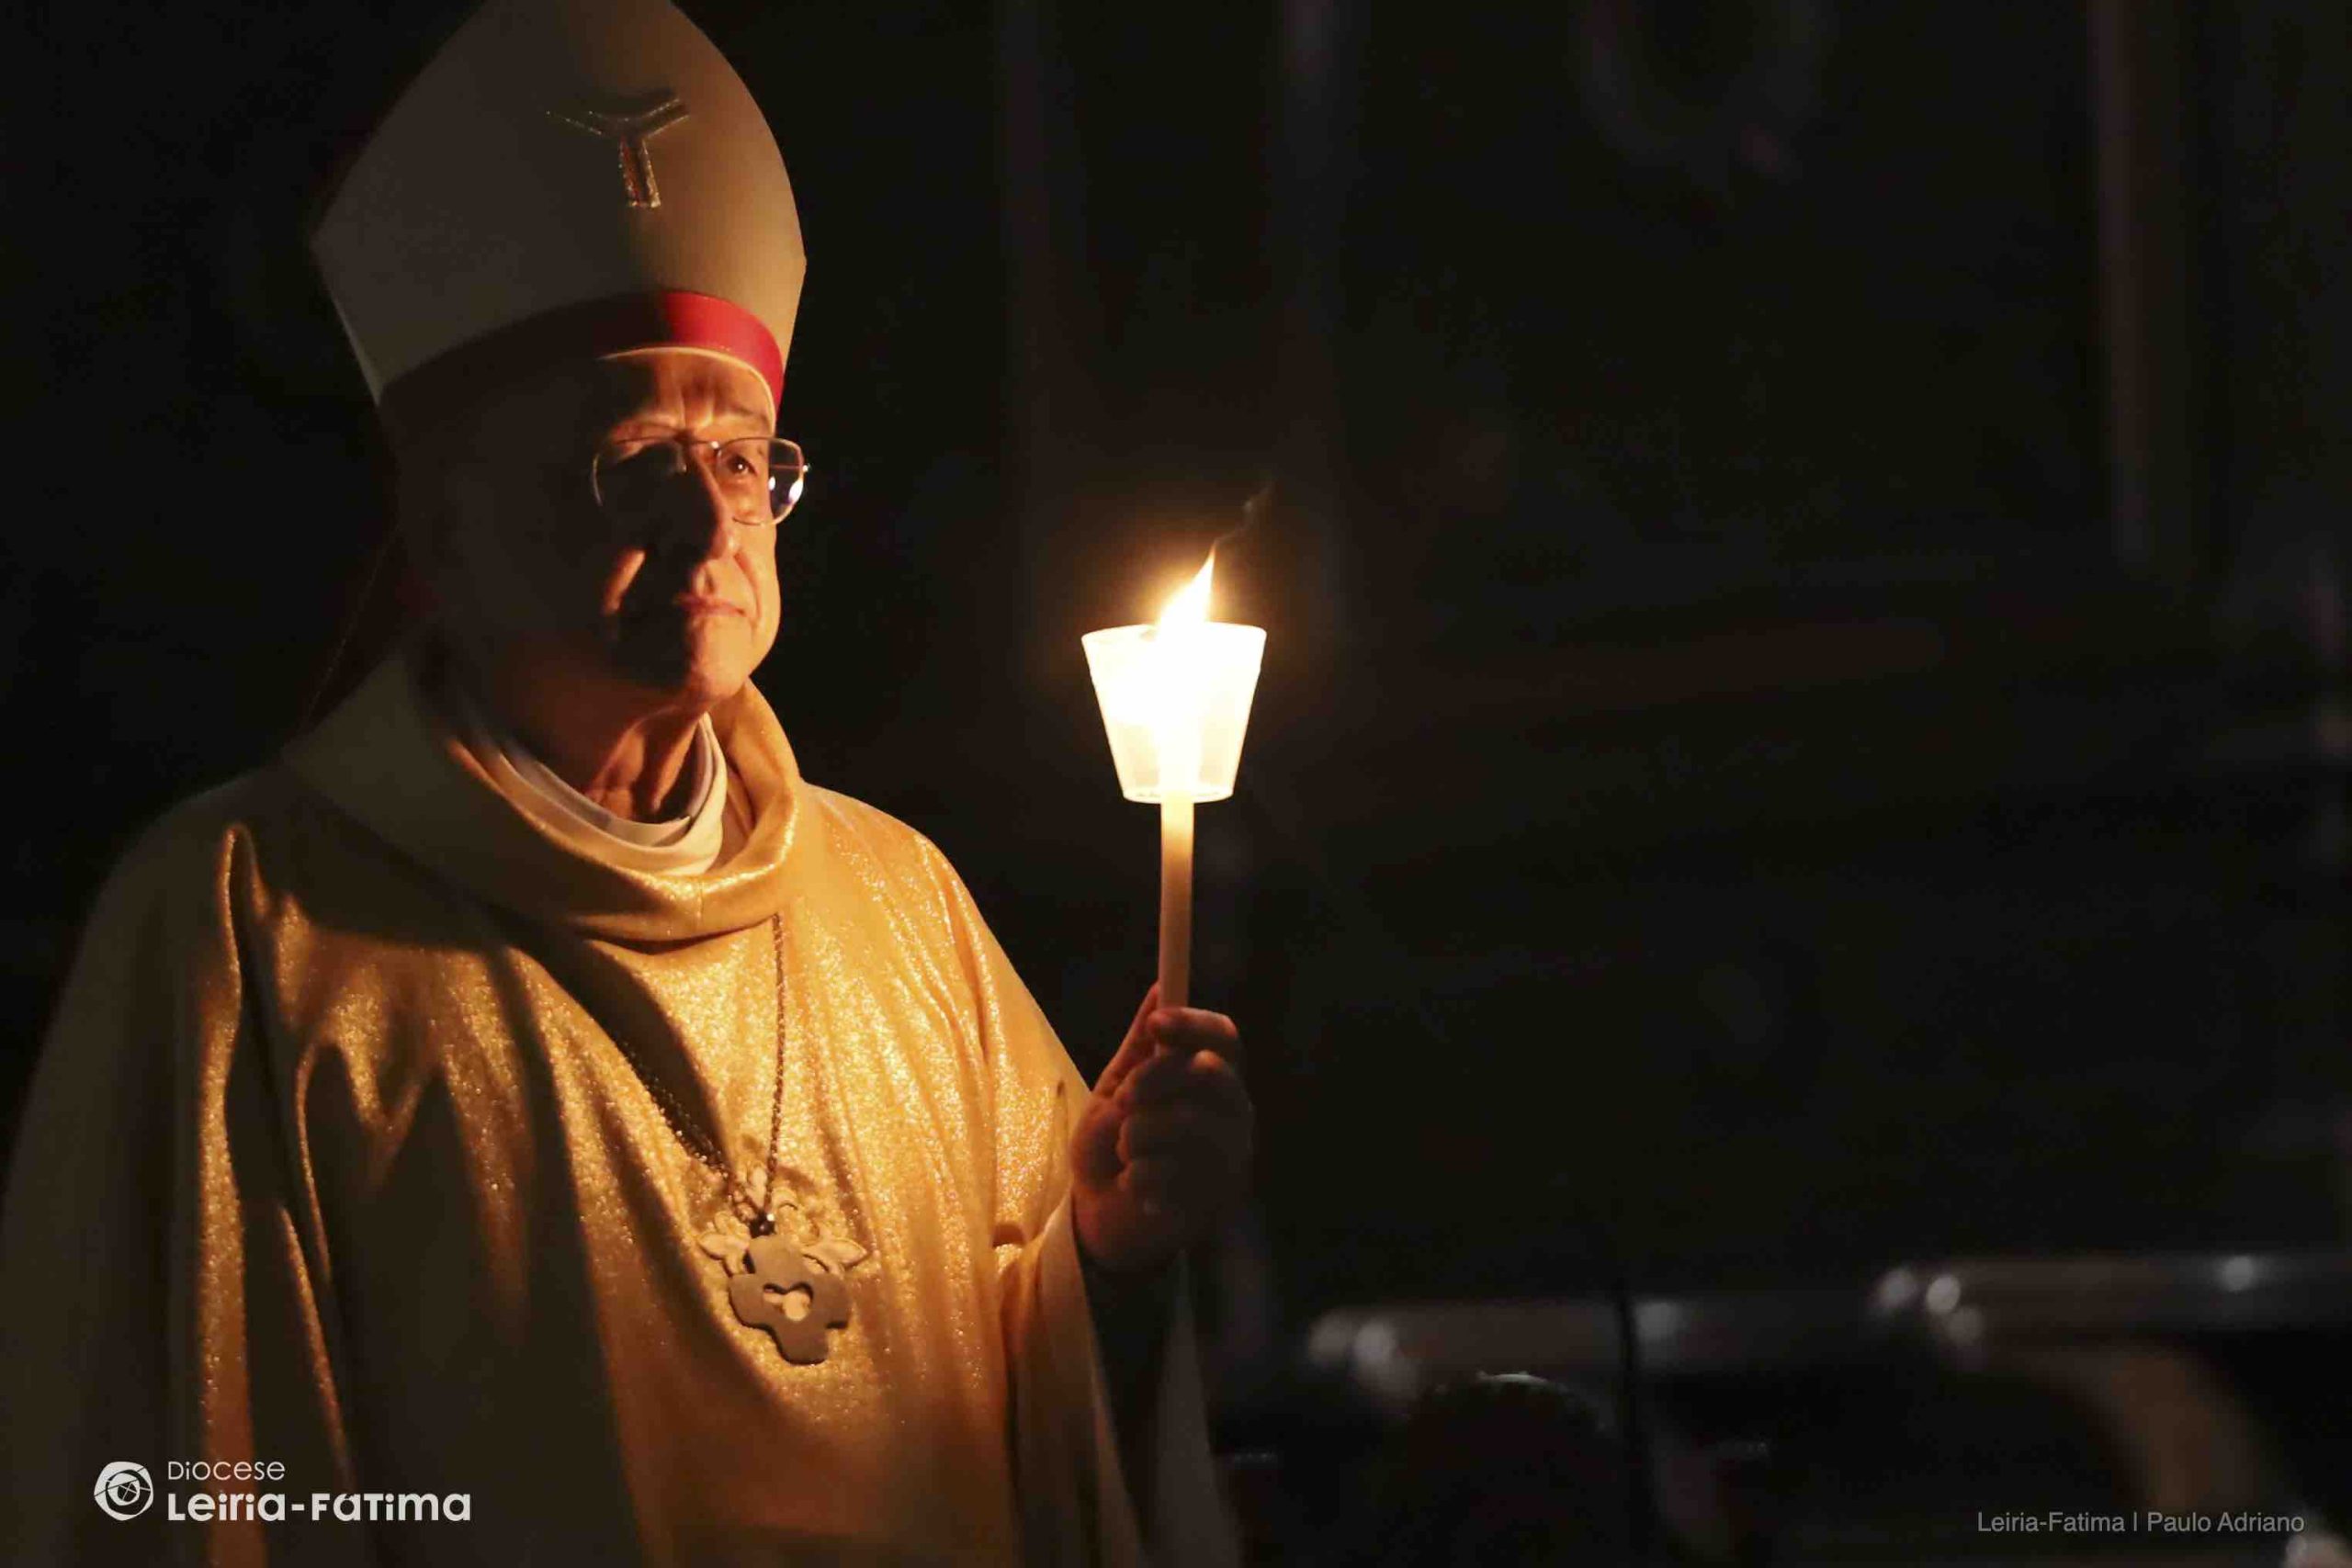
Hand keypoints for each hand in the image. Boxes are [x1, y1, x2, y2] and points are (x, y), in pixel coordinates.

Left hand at [1071, 985, 1253, 1274]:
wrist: (1101, 1219)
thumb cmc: (1111, 1148)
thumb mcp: (1116, 1090)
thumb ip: (1139, 1048)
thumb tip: (1159, 988)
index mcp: (1213, 1081)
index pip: (1225, 1038)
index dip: (1195, 1024)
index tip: (1158, 1024)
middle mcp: (1234, 1114)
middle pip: (1210, 1073)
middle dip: (1154, 1081)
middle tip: (1122, 1099)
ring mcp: (1231, 1158)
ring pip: (1188, 1124)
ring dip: (1137, 1137)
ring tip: (1126, 1153)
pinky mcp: (1218, 1200)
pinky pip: (1174, 1174)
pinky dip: (1138, 1179)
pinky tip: (1137, 1189)